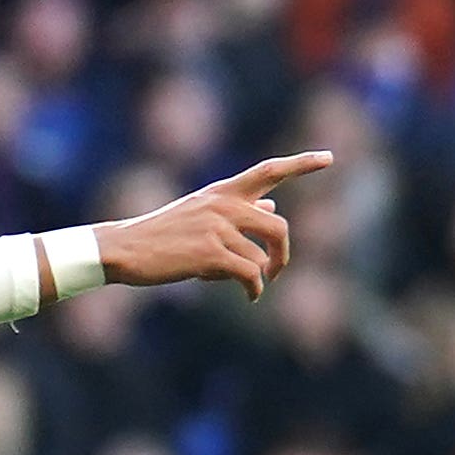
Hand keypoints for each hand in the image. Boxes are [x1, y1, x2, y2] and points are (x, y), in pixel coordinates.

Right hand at [98, 152, 333, 294]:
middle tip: (276, 273)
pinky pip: (249, 274)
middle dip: (283, 254)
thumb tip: (274, 203)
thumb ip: (239, 209)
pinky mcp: (209, 252)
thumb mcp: (201, 213)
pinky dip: (254, 289)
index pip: (269, 170)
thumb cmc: (162, 235)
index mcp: (222, 191)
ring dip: (259, 277)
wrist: (124, 248)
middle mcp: (223, 204)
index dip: (302, 164)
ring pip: (260, 257)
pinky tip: (250, 296)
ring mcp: (216, 227)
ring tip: (247, 287)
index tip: (330, 158)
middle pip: (278, 225)